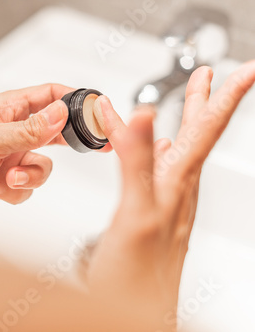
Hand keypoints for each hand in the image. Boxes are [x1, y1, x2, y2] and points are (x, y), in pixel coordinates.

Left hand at [0, 84, 111, 215]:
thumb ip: (27, 130)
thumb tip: (61, 112)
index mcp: (5, 110)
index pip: (48, 96)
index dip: (74, 102)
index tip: (96, 113)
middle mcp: (9, 132)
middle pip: (52, 131)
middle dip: (70, 142)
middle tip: (93, 147)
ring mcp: (6, 157)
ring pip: (42, 165)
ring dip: (32, 174)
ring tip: (11, 176)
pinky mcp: (0, 182)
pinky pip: (26, 187)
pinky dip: (18, 191)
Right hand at [84, 61, 254, 330]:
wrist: (135, 311)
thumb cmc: (137, 275)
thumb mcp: (137, 214)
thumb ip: (139, 163)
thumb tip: (145, 116)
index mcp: (176, 184)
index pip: (206, 131)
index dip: (224, 97)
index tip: (242, 69)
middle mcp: (177, 190)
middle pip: (197, 136)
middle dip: (204, 101)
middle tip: (210, 74)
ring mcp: (166, 202)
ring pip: (181, 152)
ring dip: (185, 122)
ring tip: (187, 104)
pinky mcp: (152, 213)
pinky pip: (162, 171)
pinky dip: (160, 150)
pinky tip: (158, 152)